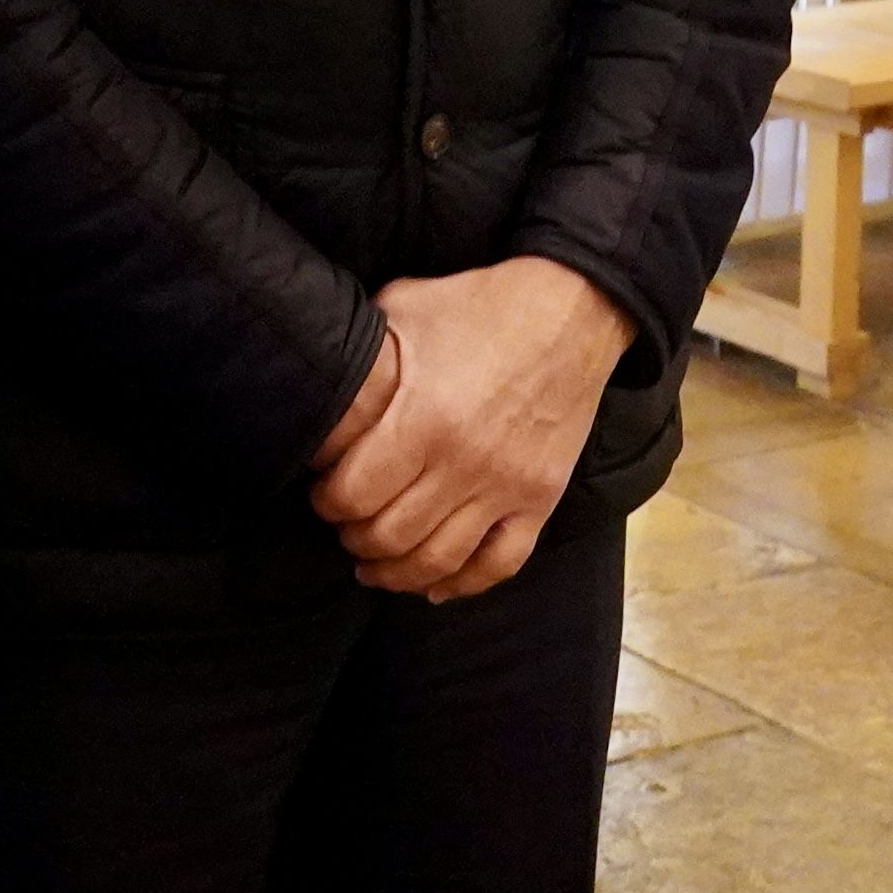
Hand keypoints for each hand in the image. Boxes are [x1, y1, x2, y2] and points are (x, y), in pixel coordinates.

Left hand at [309, 258, 628, 602]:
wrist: (571, 310)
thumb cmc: (479, 306)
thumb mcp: (405, 308)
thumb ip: (363, 356)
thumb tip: (321, 385)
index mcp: (423, 416)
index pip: (353, 494)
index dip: (327, 500)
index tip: (323, 490)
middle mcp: (464, 461)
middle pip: (390, 536)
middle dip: (354, 537)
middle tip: (346, 524)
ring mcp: (506, 485)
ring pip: (439, 561)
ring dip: (396, 572)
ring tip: (374, 563)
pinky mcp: (540, 497)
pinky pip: (500, 563)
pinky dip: (464, 585)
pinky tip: (435, 586)